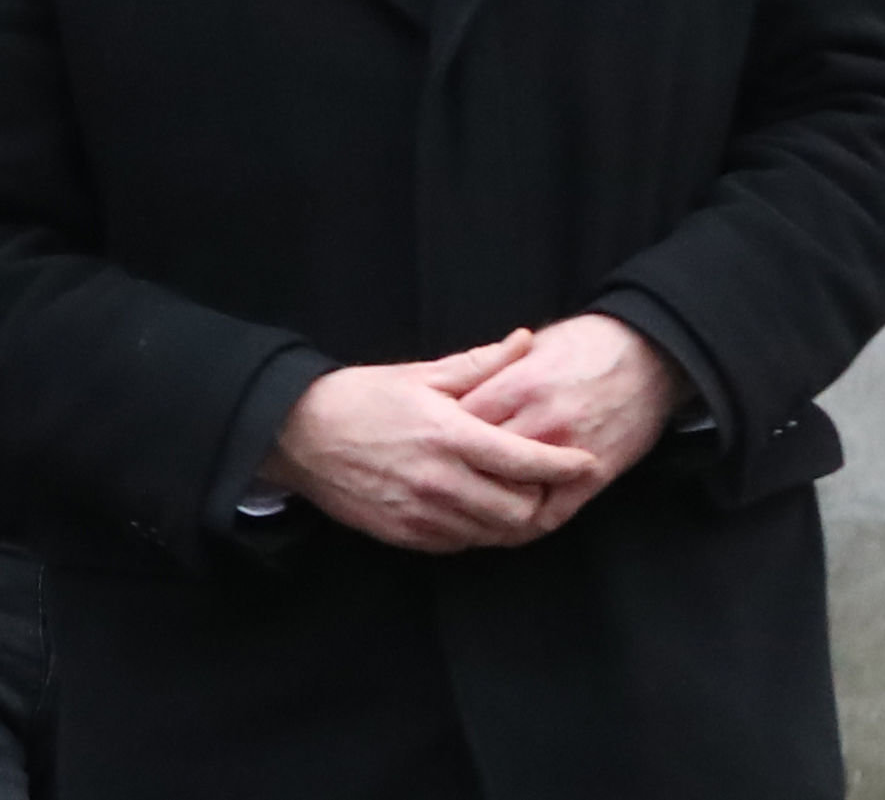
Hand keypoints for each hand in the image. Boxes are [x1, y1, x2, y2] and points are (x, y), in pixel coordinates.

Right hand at [260, 331, 606, 553]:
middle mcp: (441, 481)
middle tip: (551, 485)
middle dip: (545, 501)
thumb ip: (480, 363)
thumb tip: (524, 342)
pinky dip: (480, 530)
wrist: (295, 434)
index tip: (588, 463)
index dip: (566, 466)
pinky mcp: (406, 534)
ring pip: (494, 533)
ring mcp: (423, 513)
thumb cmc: (358, 397)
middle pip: (520, 511)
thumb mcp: (419, 374)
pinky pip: (461, 543)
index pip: (527, 462)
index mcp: (449, 435)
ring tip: (521, 499)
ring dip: (515, 520)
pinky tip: (478, 509)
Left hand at [456, 313, 685, 532]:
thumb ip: (488, 373)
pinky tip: (506, 524)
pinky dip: (524, 524)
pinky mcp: (594, 476)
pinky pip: (550, 513)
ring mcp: (568, 453)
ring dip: (486, 504)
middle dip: (456, 476)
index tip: (426, 449)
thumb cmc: (583, 346)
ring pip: (511, 494)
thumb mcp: (529, 349)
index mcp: (518, 386)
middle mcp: (540, 421)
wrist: (647, 354)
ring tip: (463, 509)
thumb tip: (451, 394)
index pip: (460, 425)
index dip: (440, 440)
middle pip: (480, 463)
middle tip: (435, 487)